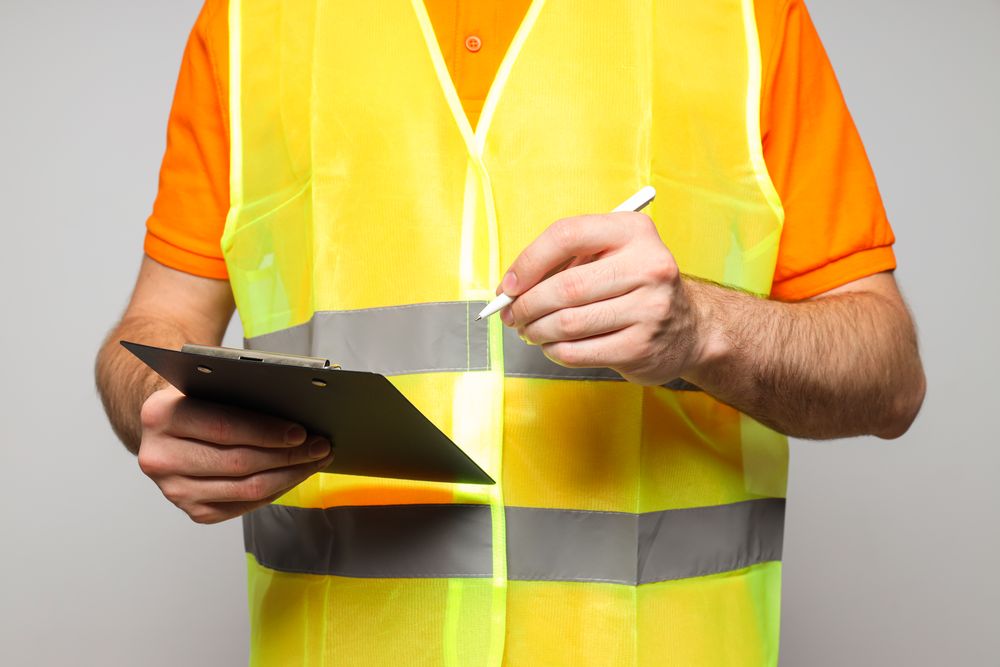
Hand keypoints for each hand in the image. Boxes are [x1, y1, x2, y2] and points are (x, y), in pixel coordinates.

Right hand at [137, 387, 332, 523]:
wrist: (167, 426)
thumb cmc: (198, 399)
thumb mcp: (209, 384)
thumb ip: (241, 392)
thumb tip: (297, 407)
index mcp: (161, 416)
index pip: (223, 428)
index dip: (266, 433)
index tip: (301, 432)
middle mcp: (160, 457)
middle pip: (238, 463)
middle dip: (287, 455)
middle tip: (320, 446)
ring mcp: (174, 490)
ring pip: (246, 489)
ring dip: (289, 475)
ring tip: (315, 460)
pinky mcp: (193, 511)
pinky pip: (245, 506)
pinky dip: (276, 490)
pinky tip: (294, 475)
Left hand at [499, 212, 706, 385]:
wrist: (689, 329)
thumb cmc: (634, 287)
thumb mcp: (611, 256)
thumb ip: (565, 262)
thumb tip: (512, 287)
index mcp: (634, 232)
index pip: (567, 235)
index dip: (528, 262)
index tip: (509, 284)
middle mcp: (648, 266)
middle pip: (565, 287)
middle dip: (526, 305)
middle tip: (511, 314)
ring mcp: (649, 309)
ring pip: (568, 323)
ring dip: (537, 330)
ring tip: (530, 330)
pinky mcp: (641, 347)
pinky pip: (578, 351)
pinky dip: (554, 351)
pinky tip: (553, 346)